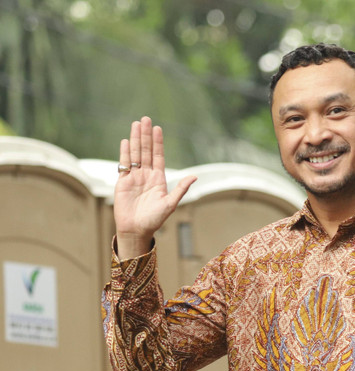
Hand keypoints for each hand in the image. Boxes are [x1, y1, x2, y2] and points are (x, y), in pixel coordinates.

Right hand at [114, 116, 196, 258]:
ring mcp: (134, 178)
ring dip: (135, 139)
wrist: (136, 230)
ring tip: (135, 124)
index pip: (158, 156)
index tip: (158, 128)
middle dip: (145, 135)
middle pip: (146, 151)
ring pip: (135, 154)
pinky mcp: (123, 182)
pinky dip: (124, 153)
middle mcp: (146, 175)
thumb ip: (181, 189)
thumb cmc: (154, 220)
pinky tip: (125, 141)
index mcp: (159, 179)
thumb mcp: (170, 203)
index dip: (158, 142)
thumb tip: (194, 177)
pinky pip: (124, 165)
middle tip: (145, 119)